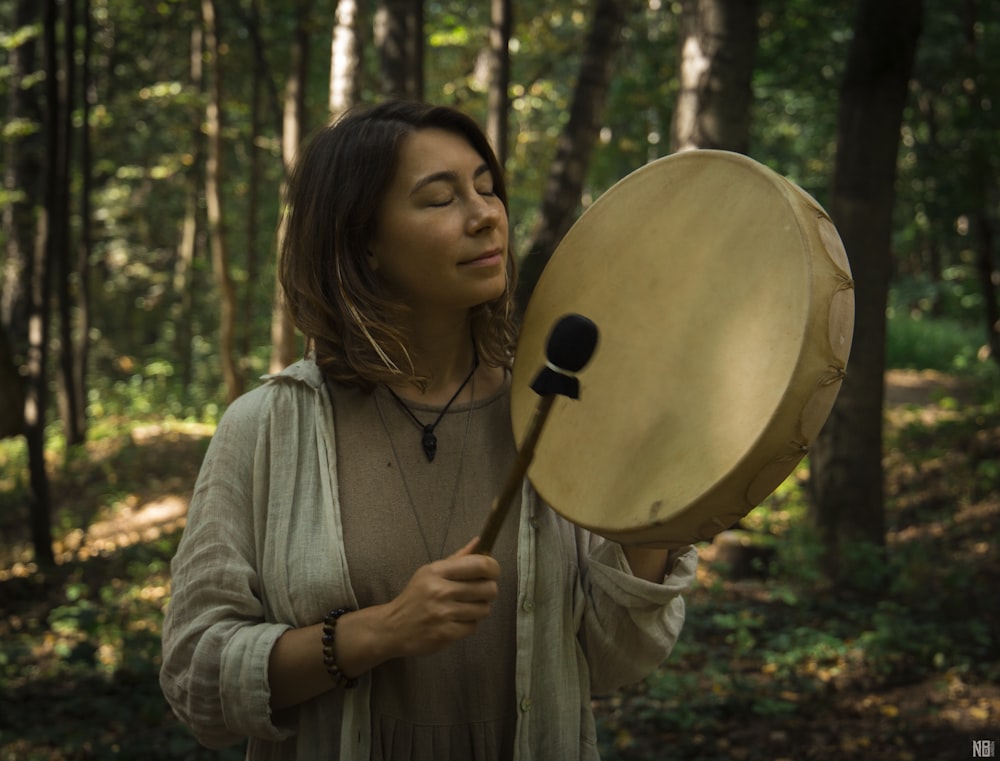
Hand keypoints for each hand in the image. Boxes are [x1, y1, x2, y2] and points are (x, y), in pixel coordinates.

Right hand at [384, 537, 499, 656]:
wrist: (393, 627)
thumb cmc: (416, 596)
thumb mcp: (430, 572)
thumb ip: (457, 558)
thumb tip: (479, 542)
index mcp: (438, 571)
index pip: (480, 564)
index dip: (493, 568)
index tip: (492, 573)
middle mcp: (440, 590)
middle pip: (488, 588)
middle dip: (488, 591)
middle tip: (479, 593)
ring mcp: (443, 613)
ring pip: (484, 609)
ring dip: (479, 609)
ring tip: (465, 607)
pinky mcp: (445, 633)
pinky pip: (473, 626)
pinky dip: (468, 624)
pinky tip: (456, 620)